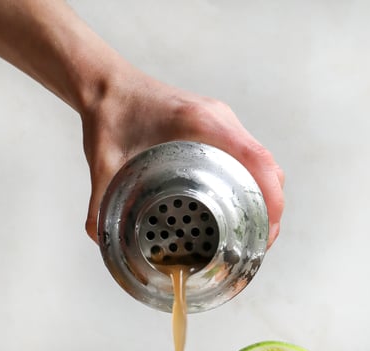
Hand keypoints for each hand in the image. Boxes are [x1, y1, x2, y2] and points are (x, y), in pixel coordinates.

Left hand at [81, 66, 283, 247]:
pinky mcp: (217, 133)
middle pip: (266, 167)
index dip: (271, 198)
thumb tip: (98, 238)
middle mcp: (219, 122)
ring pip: (260, 166)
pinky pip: (247, 161)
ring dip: (263, 200)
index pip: (256, 160)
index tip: (267, 231)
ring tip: (250, 237)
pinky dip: (251, 188)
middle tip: (256, 246)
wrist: (107, 86)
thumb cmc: (110, 114)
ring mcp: (222, 126)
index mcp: (202, 123)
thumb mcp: (103, 161)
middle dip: (269, 209)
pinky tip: (237, 214)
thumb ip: (99, 201)